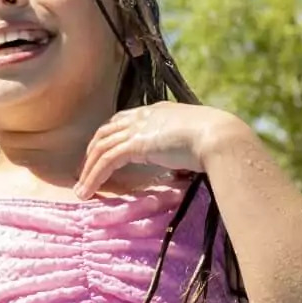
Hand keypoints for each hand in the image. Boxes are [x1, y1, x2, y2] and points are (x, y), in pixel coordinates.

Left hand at [73, 102, 248, 198]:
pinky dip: (94, 176)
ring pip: (102, 148)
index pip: (125, 120)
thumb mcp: (196, 141)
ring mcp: (138, 128)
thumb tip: (184, 167)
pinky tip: (87, 190)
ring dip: (88, 169)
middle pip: (106, 131)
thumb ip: (184, 150)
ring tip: (81, 190)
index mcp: (159, 111)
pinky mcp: (135, 144)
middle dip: (92, 151)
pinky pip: (106, 161)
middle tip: (85, 171)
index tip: (102, 153)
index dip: (111, 136)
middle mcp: (145, 116)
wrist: (220, 136)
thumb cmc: (218, 141)